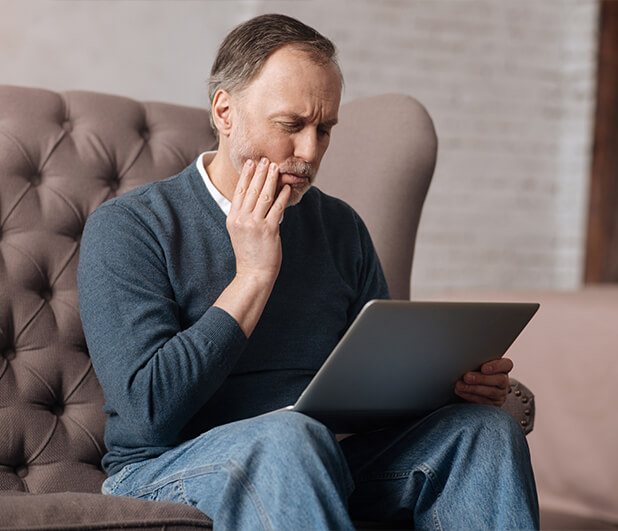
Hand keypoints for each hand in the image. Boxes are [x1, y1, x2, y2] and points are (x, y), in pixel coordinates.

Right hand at [227, 157, 290, 284]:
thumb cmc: (249, 253)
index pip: (240, 191)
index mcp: (233, 218)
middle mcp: (242, 219)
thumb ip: (244, 215)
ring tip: (276, 168)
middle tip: (266, 159)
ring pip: (264, 196)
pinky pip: (276, 208)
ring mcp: (255, 224)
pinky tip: (286, 188)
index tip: (251, 163)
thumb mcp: (240, 231)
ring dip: (271, 180)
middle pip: (252, 190)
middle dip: (260, 172)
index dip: (246, 175)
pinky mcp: (268, 230)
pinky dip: (282, 196)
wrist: (253, 273)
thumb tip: (255, 197)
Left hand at [454, 357, 512, 406]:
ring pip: (491, 392)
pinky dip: (470, 396)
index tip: (483, 368)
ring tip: (460, 385)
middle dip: (481, 379)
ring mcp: (501, 393)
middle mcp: (504, 381)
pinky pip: (484, 401)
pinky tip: (461, 392)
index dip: (496, 366)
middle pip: (499, 380)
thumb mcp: (478, 363)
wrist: (473, 384)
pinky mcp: (494, 404)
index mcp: (503, 367)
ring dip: (473, 388)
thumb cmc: (476, 369)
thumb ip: (476, 361)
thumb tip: (464, 360)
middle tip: (466, 377)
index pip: (507, 364)